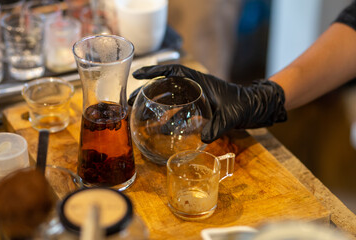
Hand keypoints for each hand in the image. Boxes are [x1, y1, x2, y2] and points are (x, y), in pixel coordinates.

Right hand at [129, 64, 286, 142]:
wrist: (252, 108)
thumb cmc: (242, 106)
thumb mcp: (230, 116)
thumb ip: (218, 127)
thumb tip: (204, 139)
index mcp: (199, 81)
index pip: (173, 72)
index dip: (155, 72)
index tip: (137, 75)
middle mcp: (193, 87)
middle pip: (165, 86)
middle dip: (146, 91)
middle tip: (130, 101)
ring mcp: (194, 97)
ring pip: (168, 98)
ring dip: (153, 104)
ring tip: (138, 113)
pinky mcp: (195, 107)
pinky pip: (177, 110)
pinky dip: (166, 117)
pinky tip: (158, 128)